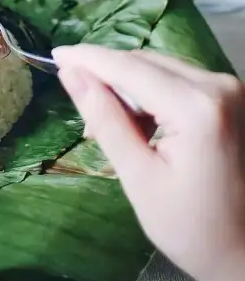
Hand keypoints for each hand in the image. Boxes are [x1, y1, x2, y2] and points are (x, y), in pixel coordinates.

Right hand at [53, 45, 244, 280]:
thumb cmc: (189, 226)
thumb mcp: (137, 175)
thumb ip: (104, 118)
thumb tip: (71, 74)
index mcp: (196, 107)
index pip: (128, 67)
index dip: (87, 58)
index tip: (54, 54)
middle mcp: (219, 85)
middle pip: (144, 62)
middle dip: (105, 75)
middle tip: (76, 101)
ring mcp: (229, 89)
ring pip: (159, 67)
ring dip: (126, 86)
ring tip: (104, 123)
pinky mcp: (230, 98)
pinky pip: (176, 79)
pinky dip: (149, 93)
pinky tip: (136, 122)